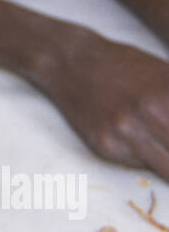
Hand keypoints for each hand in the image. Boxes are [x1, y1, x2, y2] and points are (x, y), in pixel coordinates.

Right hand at [48, 32, 168, 180]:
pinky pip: (140, 165)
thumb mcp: (166, 75)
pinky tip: (145, 145)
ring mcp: (124, 134)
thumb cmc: (127, 65)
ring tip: (164, 147)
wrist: (73, 62)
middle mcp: (148, 115)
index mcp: (167, 95)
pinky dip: (150, 159)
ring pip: (168, 169)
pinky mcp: (105, 147)